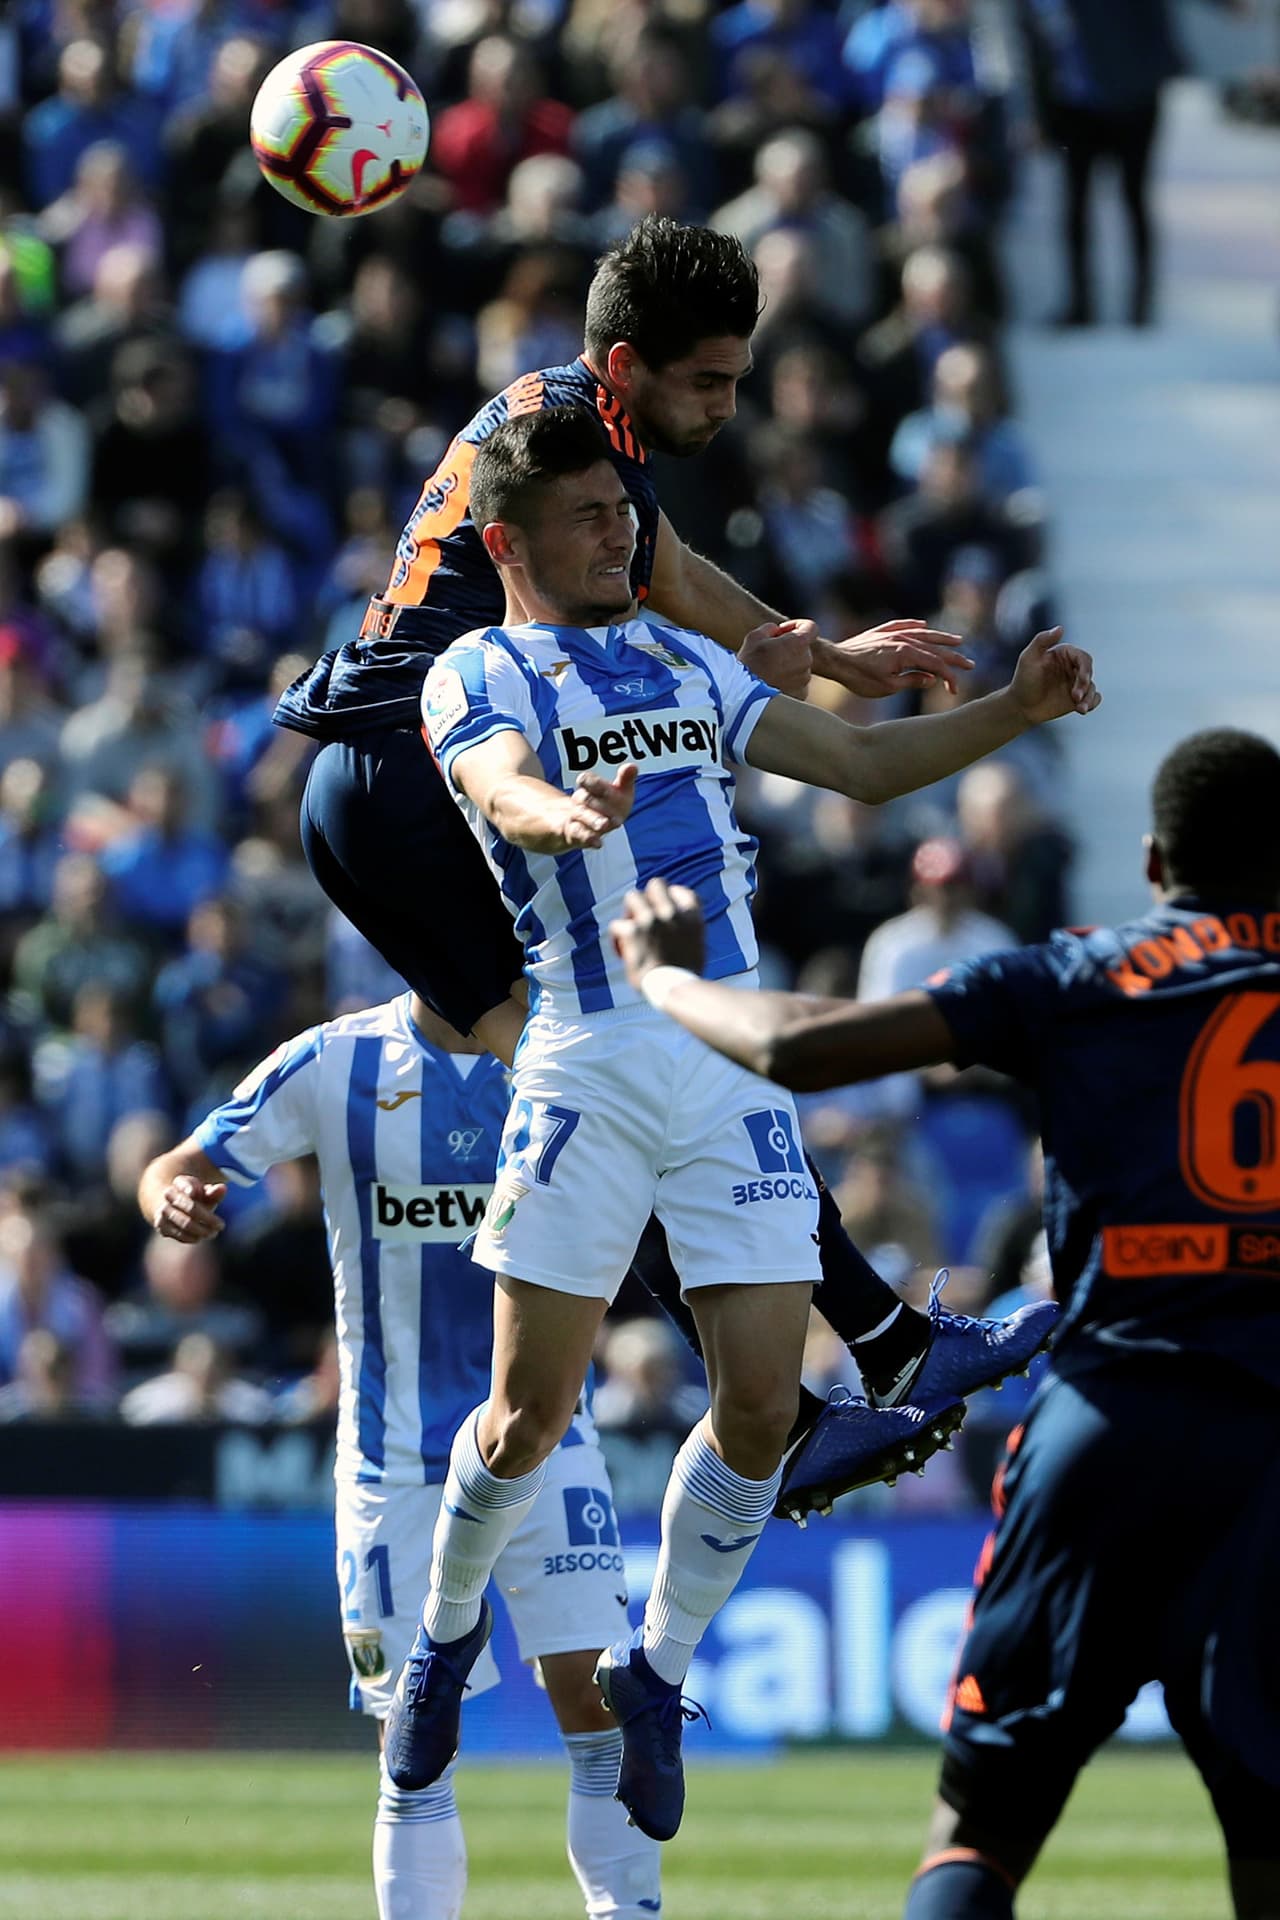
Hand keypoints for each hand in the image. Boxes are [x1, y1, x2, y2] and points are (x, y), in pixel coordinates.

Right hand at [153, 1174, 226, 1243]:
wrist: (175, 1206)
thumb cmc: (196, 1198)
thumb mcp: (206, 1192)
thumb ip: (214, 1192)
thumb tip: (222, 1188)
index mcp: (180, 1182)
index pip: (186, 1185)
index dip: (191, 1189)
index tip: (196, 1194)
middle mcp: (168, 1195)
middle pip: (191, 1208)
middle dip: (208, 1218)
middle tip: (221, 1225)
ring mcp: (163, 1211)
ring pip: (185, 1224)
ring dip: (201, 1231)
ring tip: (213, 1233)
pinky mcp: (161, 1226)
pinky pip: (179, 1234)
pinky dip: (192, 1237)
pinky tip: (201, 1237)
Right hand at [560, 763, 636, 848]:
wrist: (574, 826)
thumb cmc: (603, 806)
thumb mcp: (617, 792)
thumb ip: (625, 779)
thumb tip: (632, 766)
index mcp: (589, 787)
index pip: (587, 780)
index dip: (593, 783)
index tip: (605, 788)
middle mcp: (580, 800)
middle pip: (585, 798)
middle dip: (598, 803)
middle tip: (613, 811)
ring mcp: (575, 817)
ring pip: (581, 816)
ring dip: (593, 820)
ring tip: (605, 825)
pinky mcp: (573, 834)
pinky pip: (578, 835)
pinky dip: (587, 838)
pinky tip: (598, 844)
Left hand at [610, 878, 705, 984]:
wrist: (674, 989)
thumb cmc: (686, 976)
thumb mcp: (698, 947)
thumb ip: (688, 932)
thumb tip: (679, 932)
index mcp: (692, 917)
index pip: (681, 891)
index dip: (671, 897)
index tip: (664, 911)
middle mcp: (672, 913)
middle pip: (656, 884)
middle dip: (648, 897)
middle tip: (644, 915)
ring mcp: (652, 920)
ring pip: (632, 896)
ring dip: (629, 911)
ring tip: (630, 929)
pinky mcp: (633, 931)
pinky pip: (617, 924)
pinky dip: (616, 938)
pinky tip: (621, 951)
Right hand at [740, 619, 812, 699]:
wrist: (744, 695)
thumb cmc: (749, 663)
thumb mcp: (755, 637)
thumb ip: (770, 628)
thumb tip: (776, 631)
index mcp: (798, 643)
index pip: (811, 628)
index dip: (797, 625)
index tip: (782, 631)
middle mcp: (806, 661)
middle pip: (803, 648)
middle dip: (788, 647)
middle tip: (768, 652)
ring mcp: (804, 679)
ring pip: (799, 666)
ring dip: (787, 664)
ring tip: (767, 670)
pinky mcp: (801, 694)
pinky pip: (796, 682)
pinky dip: (787, 681)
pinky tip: (771, 682)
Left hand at [819, 620, 975, 696]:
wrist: (835, 660)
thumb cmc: (859, 677)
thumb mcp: (887, 687)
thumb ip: (912, 681)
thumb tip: (931, 679)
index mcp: (907, 653)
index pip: (936, 664)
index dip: (949, 677)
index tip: (954, 690)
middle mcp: (903, 639)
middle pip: (935, 648)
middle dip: (954, 657)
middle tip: (970, 664)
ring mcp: (892, 634)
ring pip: (923, 634)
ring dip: (941, 637)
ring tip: (958, 640)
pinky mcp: (881, 632)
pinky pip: (903, 625)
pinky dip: (915, 625)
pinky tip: (923, 624)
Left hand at [1008, 626, 1100, 724]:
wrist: (1020, 706)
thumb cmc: (1023, 680)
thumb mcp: (1028, 658)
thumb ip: (1042, 640)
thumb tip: (1060, 627)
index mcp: (1065, 654)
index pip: (1083, 658)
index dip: (1086, 668)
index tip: (1082, 680)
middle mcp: (1073, 667)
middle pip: (1089, 672)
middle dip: (1085, 685)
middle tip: (1076, 697)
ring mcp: (1076, 684)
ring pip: (1092, 687)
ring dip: (1089, 698)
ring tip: (1081, 709)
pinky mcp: (1078, 699)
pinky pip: (1093, 699)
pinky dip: (1092, 703)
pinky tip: (1084, 709)